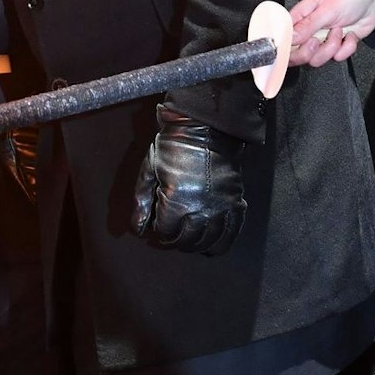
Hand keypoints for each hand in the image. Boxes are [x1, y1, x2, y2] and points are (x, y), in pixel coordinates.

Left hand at [131, 104, 246, 255]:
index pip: (166, 232)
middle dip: (176, 241)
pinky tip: (212, 245)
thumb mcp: (149, 170)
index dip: (159, 231)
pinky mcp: (236, 202)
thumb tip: (137, 229)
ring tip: (189, 240)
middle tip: (172, 234)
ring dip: (196, 245)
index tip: (158, 224)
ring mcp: (221, 207)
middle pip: (187, 240)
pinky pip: (232, 233)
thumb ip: (141, 202)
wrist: (205, 128)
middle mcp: (201, 207)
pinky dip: (222, 243)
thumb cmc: (173, 146)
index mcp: (177, 199)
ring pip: (209, 241)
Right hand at [289, 0, 374, 66]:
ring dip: (332, 47)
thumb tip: (290, 38)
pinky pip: (338, 57)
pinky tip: (349, 34)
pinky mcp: (337, 46)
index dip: (289, 47)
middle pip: (298, 55)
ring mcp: (323, 40)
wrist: (372, 1)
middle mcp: (309, 31)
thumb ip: (308, 25)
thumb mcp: (327, 9)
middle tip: (319, 40)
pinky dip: (347, 47)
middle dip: (312, 51)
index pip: (285, 38)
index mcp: (301, 18)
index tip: (302, 44)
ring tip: (338, 31)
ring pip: (318, 59)